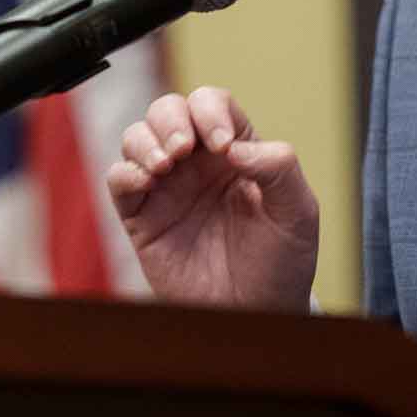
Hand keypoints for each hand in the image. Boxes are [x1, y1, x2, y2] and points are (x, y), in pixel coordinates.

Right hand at [108, 87, 318, 311]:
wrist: (256, 312)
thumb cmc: (281, 262)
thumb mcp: (298, 211)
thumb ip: (279, 167)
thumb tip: (236, 146)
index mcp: (235, 151)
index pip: (212, 104)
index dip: (211, 112)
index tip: (223, 147)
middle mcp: (196, 163)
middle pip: (168, 110)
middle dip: (172, 119)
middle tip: (184, 150)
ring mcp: (167, 188)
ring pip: (137, 137)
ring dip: (146, 141)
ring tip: (165, 166)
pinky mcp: (142, 217)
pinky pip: (118, 179)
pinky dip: (125, 171)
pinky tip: (146, 181)